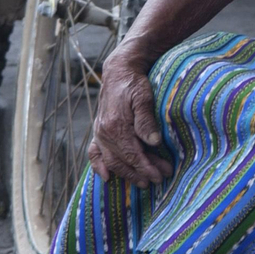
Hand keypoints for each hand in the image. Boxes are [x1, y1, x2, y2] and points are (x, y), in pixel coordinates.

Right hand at [89, 54, 173, 188]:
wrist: (119, 71)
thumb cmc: (134, 83)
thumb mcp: (143, 97)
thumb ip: (146, 120)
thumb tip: (153, 142)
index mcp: (116, 125)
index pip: (132, 154)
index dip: (147, 167)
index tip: (160, 175)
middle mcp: (104, 132)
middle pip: (123, 160)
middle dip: (141, 172)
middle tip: (159, 179)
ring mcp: (99, 133)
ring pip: (111, 161)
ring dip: (127, 173)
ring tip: (143, 182)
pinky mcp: (98, 131)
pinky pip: (94, 153)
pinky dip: (98, 166)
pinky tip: (107, 178)